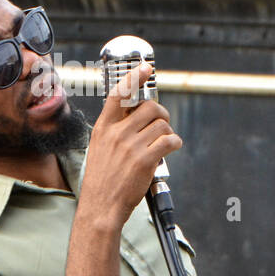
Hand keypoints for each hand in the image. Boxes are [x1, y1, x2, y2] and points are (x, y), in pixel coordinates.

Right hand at [78, 63, 180, 227]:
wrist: (100, 208)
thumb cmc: (101, 182)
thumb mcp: (99, 150)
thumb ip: (114, 133)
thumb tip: (137, 118)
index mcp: (103, 129)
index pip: (118, 94)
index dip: (134, 77)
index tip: (146, 67)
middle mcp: (117, 134)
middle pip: (149, 107)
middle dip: (161, 114)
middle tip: (163, 124)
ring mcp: (131, 146)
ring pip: (162, 125)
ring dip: (168, 133)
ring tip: (164, 143)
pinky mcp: (145, 159)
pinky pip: (170, 141)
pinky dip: (175, 144)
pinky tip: (170, 150)